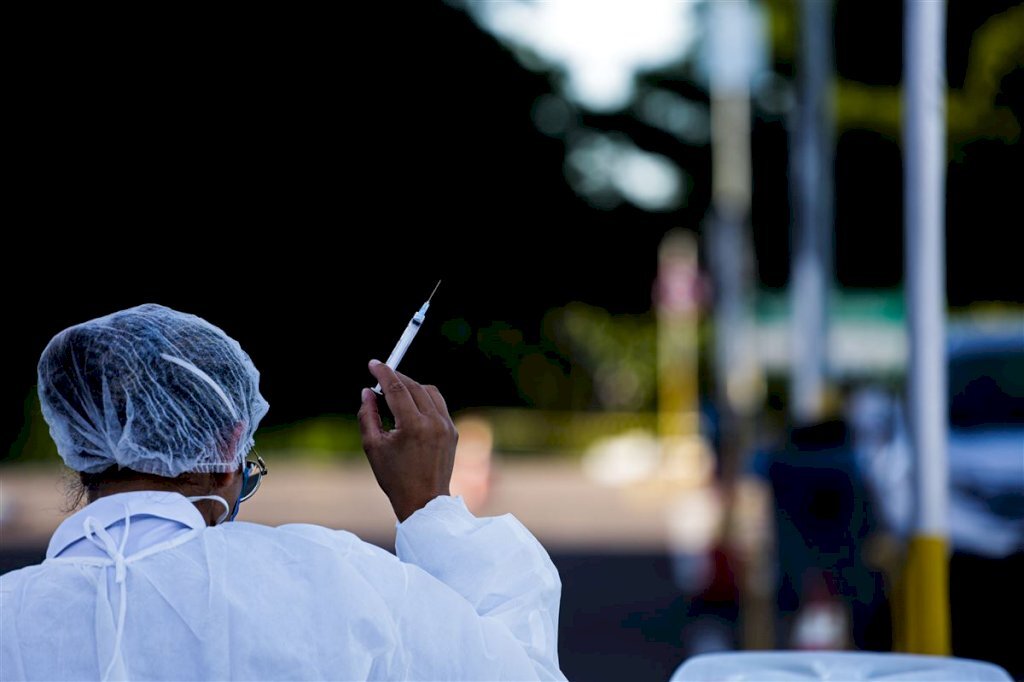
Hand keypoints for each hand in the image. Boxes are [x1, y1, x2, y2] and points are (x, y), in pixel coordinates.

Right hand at [357, 359, 457, 521]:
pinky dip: (424, 400)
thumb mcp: (372, 446)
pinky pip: (438, 405)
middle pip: (414, 386)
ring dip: (412, 387)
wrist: (423, 501)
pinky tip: (411, 408)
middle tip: (380, 377)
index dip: (384, 372)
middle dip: (396, 378)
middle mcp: (434, 422)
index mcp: (413, 426)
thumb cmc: (394, 477)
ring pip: (429, 392)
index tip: (373, 363)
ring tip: (395, 394)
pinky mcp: (453, 431)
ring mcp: (447, 426)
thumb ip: (367, 415)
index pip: (397, 388)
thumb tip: (367, 392)